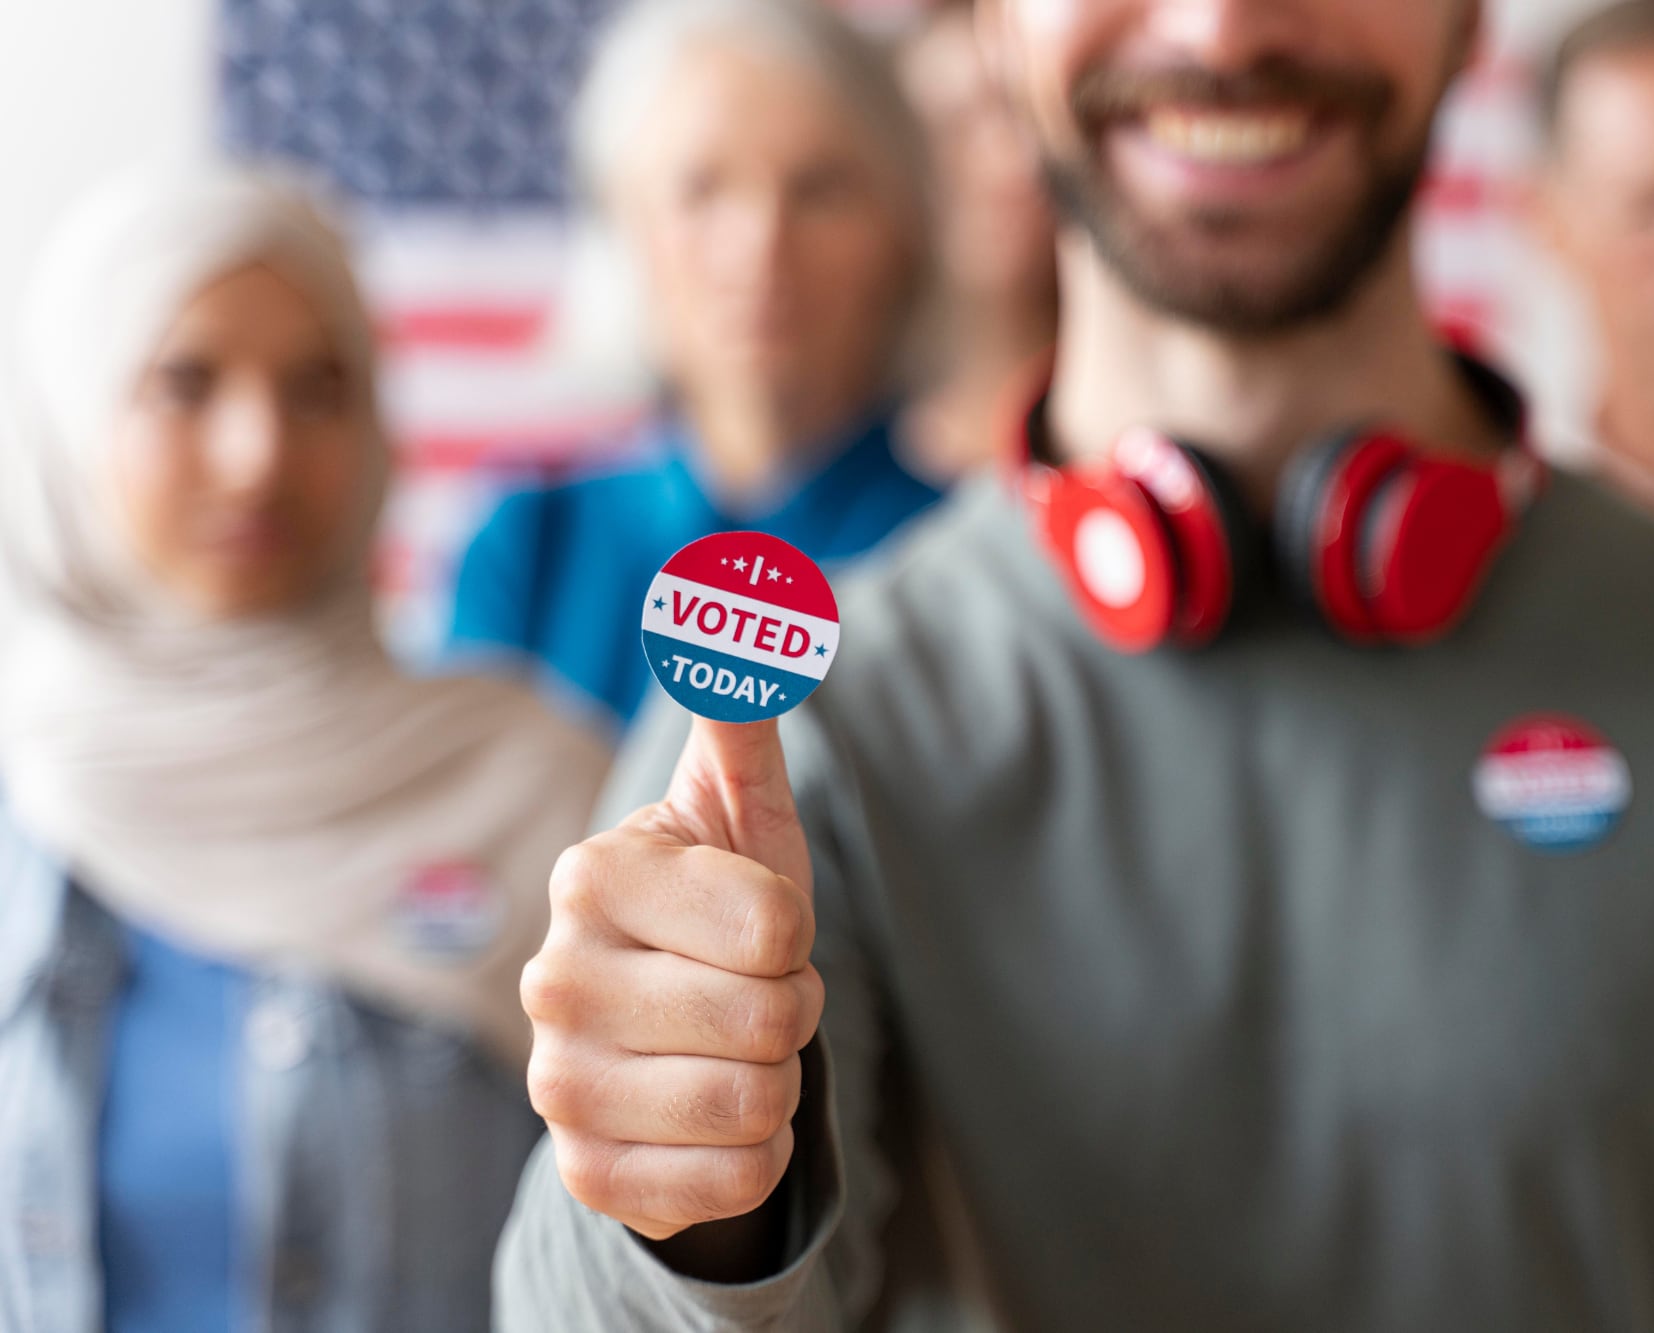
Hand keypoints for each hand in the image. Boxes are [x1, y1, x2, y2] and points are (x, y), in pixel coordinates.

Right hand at [522, 716, 823, 1240]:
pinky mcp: (584, 1173)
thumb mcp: (739, 811)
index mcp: (591, 875)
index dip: (796, 937)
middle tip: (747, 993)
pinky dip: (757, 1155)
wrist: (672, 1037)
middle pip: (771, 1021)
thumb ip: (739, 713)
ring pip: (757, 1104)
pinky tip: (712, 1118)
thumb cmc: (721, 909)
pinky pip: (738, 1178)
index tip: (757, 933)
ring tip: (732, 1048)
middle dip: (791, 1010)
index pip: (777, 928)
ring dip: (778, 1082)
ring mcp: (558, 1085)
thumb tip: (724, 592)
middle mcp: (553, 979)